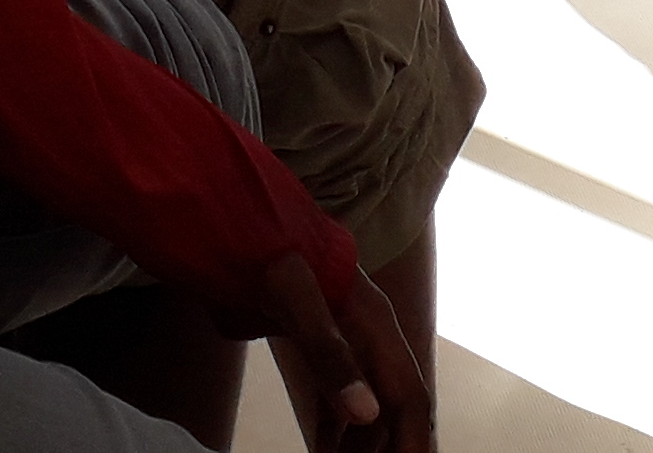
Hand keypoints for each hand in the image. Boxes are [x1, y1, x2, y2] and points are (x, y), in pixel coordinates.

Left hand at [253, 250, 433, 450]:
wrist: (239, 223)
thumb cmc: (270, 253)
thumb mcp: (295, 299)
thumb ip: (329, 354)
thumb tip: (366, 412)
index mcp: (376, 327)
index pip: (410, 397)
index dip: (414, 441)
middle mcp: (368, 341)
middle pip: (391, 411)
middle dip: (386, 448)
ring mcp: (344, 347)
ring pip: (365, 412)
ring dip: (360, 446)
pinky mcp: (318, 353)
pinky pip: (336, 404)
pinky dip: (334, 434)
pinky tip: (322, 452)